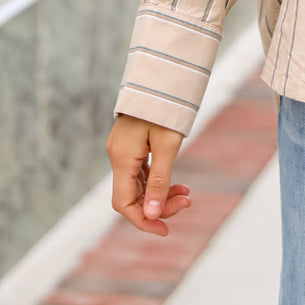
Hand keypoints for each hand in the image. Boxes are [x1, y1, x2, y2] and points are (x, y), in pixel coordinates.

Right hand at [106, 114, 189, 235]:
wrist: (162, 74)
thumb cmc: (166, 107)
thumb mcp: (168, 145)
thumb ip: (161, 181)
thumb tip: (154, 215)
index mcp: (121, 158)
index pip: (124, 204)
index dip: (144, 220)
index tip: (166, 229)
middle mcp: (117, 156)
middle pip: (132, 196)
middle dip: (158, 205)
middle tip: (187, 202)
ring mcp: (123, 150)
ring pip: (138, 184)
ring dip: (160, 193)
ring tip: (186, 194)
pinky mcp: (131, 144)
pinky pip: (141, 172)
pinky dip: (157, 180)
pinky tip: (176, 183)